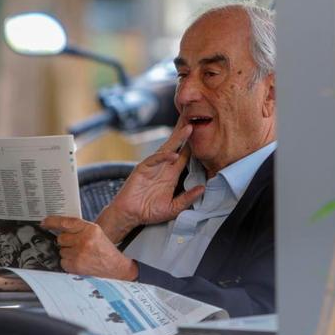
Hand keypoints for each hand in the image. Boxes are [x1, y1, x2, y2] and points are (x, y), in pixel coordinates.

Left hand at [42, 216, 136, 279]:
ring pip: (61, 251)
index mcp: (90, 229)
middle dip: (66, 242)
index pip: (66, 222)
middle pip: (61, 238)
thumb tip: (60, 229)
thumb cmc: (105, 250)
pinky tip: (80, 262)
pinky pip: (63, 262)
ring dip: (68, 253)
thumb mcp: (96, 234)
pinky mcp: (76, 265)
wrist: (116, 268)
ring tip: (81, 255)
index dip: (52, 222)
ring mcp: (79, 253)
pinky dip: (69, 263)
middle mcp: (84, 240)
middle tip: (77, 246)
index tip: (44, 223)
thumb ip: (80, 229)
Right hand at [96, 123, 205, 241]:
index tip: (205, 133)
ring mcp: (153, 166)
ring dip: (178, 138)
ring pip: (167, 148)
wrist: (130, 215)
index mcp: (172, 174)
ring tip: (189, 128)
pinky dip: (163, 157)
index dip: (194, 145)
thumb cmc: (149, 211)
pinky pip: (154, 160)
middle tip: (196, 118)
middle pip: (177, 146)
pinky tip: (173, 155)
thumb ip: (187, 199)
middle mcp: (164, 167)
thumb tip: (203, 189)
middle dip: (185, 133)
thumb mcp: (173, 208)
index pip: (186, 155)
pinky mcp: (142, 169)